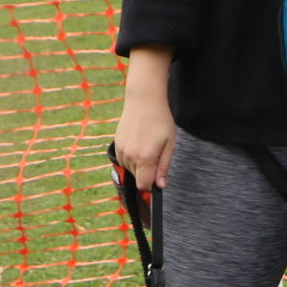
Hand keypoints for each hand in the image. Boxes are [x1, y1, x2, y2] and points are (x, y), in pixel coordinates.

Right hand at [114, 46, 177, 186]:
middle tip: (156, 154)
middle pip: (137, 178)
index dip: (151, 185)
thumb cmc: (160, 121)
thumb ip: (164, 167)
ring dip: (139, 165)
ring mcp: (121, 150)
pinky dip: (131, 157)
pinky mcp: (116, 144)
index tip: (157, 178)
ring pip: (130, 169)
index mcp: (145, 158)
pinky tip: (139, 143)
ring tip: (147, 146)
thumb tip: (160, 185)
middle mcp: (130, 156)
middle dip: (147, 173)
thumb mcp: (169, 144)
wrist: (143, 100)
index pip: (143, 185)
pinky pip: (124, 160)